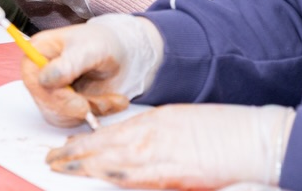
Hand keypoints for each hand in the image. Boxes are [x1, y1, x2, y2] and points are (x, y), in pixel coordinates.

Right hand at [23, 14, 163, 127]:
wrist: (121, 53)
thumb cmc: (102, 42)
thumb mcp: (89, 49)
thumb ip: (68, 64)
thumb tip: (44, 80)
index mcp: (38, 51)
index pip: (33, 80)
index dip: (53, 96)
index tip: (81, 104)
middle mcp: (40, 73)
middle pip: (45, 103)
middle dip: (77, 107)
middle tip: (103, 103)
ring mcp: (51, 91)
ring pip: (61, 116)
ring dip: (91, 110)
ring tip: (112, 98)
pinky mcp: (64, 105)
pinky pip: (74, 120)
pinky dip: (96, 114)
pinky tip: (111, 102)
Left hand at [46, 103, 294, 188]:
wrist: (251, 138)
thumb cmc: (221, 130)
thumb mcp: (178, 123)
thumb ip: (151, 135)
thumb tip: (128, 147)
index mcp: (152, 122)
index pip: (107, 134)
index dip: (83, 142)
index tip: (65, 146)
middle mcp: (150, 138)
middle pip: (102, 148)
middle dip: (73, 156)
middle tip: (50, 160)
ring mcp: (159, 158)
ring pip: (110, 165)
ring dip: (84, 167)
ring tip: (60, 168)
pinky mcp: (171, 177)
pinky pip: (133, 179)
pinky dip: (111, 177)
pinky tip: (97, 178)